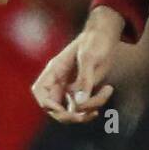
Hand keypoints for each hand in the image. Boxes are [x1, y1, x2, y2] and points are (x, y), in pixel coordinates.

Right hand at [31, 7, 120, 122]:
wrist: (106, 34)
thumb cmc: (95, 40)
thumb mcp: (89, 56)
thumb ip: (84, 79)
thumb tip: (79, 103)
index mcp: (55, 70)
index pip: (40, 92)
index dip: (48, 104)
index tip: (64, 109)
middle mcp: (60, 81)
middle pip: (55, 108)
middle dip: (71, 115)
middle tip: (88, 113)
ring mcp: (71, 87)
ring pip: (73, 110)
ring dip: (91, 107)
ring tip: (107, 90)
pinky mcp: (83, 90)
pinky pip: (86, 106)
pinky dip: (97, 103)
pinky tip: (108, 90)